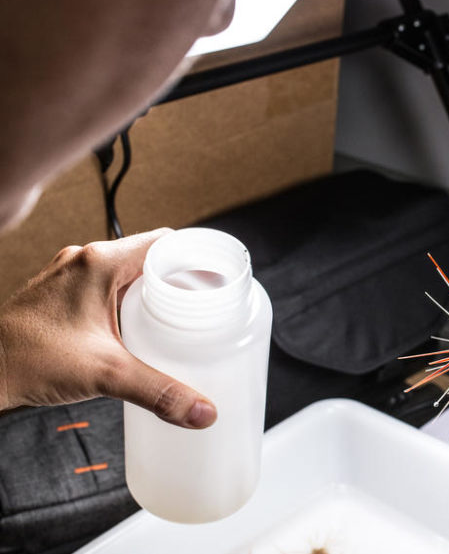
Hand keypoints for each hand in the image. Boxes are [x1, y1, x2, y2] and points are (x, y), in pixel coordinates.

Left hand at [0, 228, 216, 428]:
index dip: (195, 256)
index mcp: (100, 264)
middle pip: (149, 257)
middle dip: (179, 279)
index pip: (164, 242)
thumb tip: (201, 410)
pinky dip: (127, 302)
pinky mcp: (62, 295)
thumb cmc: (26, 360)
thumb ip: (158, 391)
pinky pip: (106, 287)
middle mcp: (85, 262)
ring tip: (177, 318)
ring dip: (152, 291)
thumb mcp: (105, 374)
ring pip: (127, 273)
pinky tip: (136, 330)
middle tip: (204, 305)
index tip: (217, 277)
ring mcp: (70, 277)